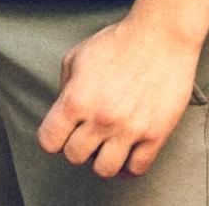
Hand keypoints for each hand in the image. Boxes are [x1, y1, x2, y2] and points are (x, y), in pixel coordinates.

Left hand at [36, 17, 200, 178]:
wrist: (159, 38)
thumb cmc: (116, 44)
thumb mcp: (75, 58)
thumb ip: (65, 89)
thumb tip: (64, 115)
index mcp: (76, 99)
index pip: (49, 141)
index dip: (51, 139)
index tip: (59, 133)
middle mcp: (101, 119)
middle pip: (75, 157)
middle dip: (75, 148)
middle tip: (83, 137)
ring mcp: (130, 129)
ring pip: (105, 170)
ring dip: (101, 161)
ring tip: (104, 147)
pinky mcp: (156, 135)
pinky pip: (137, 168)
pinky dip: (128, 167)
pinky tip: (125, 154)